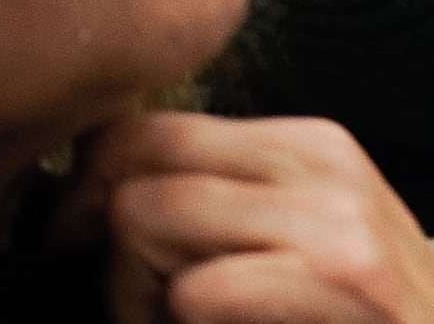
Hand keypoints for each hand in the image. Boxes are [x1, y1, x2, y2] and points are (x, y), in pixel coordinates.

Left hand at [76, 112, 433, 323]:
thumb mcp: (300, 250)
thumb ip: (222, 210)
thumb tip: (88, 195)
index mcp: (304, 146)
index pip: (146, 128)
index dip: (90, 190)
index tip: (87, 252)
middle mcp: (321, 162)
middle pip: (131, 160)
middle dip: (100, 240)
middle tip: (135, 308)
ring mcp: (337, 219)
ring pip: (142, 215)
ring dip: (133, 295)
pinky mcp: (346, 278)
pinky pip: (193, 290)